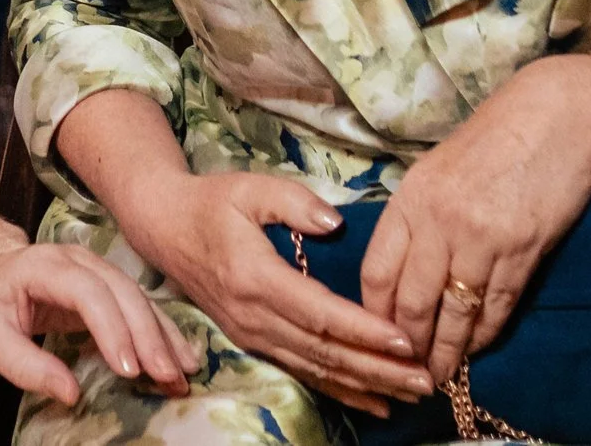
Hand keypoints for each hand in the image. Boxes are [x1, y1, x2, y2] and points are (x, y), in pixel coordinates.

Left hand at [0, 225, 196, 406]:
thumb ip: (25, 365)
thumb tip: (71, 394)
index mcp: (46, 267)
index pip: (87, 292)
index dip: (112, 328)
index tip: (128, 369)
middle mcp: (80, 261)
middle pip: (123, 292)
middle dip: (149, 337)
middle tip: (168, 377)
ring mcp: (99, 268)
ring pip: (140, 297)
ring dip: (164, 336)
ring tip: (183, 373)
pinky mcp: (109, 284)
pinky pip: (141, 305)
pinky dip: (162, 332)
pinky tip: (181, 356)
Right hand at [126, 169, 430, 415]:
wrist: (165, 228)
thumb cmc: (212, 203)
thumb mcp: (250, 187)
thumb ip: (294, 202)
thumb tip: (335, 222)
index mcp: (256, 278)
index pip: (319, 313)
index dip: (363, 330)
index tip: (405, 340)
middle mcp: (254, 316)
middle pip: (324, 351)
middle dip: (378, 369)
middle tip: (426, 379)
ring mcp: (252, 334)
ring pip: (317, 369)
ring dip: (366, 385)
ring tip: (411, 393)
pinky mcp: (254, 341)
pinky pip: (303, 372)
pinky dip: (340, 391)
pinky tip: (373, 401)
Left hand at [361, 56, 590, 385]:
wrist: (561, 116)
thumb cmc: (497, 139)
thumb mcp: (440, 167)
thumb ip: (418, 215)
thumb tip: (400, 267)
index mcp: (412, 197)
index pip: (377, 271)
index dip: (373, 313)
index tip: (374, 336)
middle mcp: (440, 219)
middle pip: (412, 302)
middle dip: (409, 345)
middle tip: (408, 372)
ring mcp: (482, 237)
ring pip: (455, 313)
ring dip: (447, 352)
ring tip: (441, 375)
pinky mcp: (524, 249)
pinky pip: (498, 306)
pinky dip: (485, 334)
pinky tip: (477, 348)